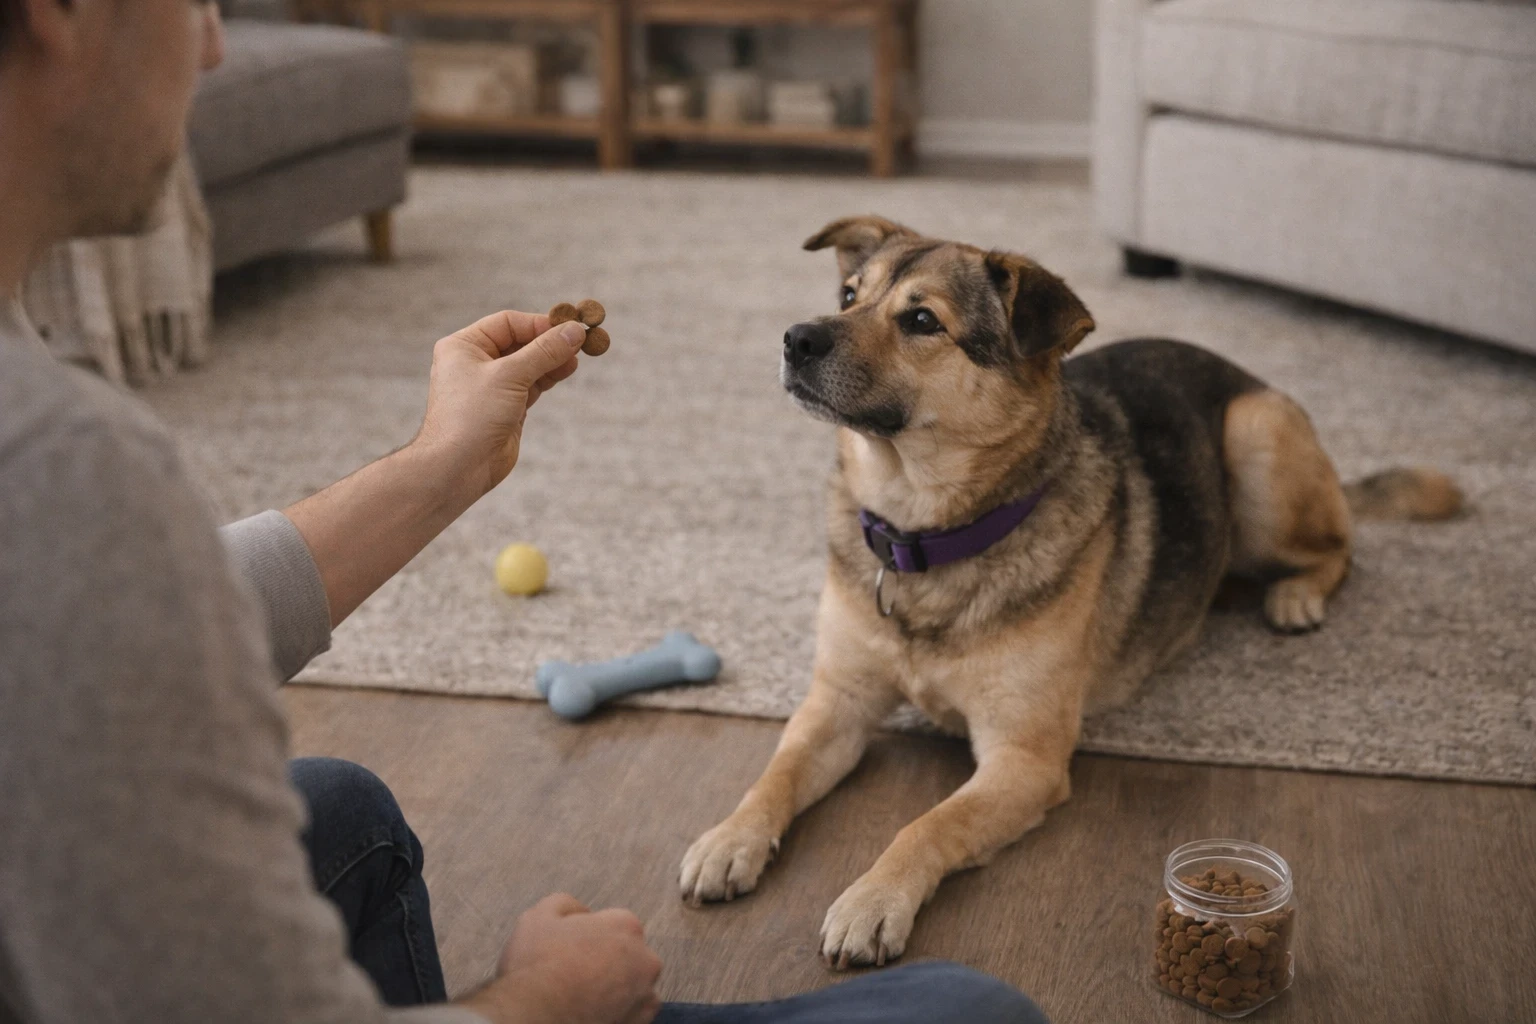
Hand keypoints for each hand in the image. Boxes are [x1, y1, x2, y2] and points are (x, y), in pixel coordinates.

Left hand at [412, 311, 587, 502]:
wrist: (458, 467)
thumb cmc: (472, 416)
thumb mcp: (510, 375)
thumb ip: (544, 352)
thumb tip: (575, 331)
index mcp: (464, 346)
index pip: (508, 323)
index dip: (539, 324)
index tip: (569, 326)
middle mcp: (476, 363)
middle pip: (521, 342)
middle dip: (550, 342)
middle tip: (580, 340)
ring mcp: (492, 387)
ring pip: (529, 364)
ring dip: (553, 359)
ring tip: (578, 356)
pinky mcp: (507, 407)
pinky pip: (532, 385)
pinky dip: (549, 377)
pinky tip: (567, 369)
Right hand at [459, 894, 662, 1023]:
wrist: (536, 1017)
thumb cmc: (537, 966)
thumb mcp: (540, 915)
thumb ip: (567, 904)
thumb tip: (581, 912)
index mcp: (625, 925)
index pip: (613, 924)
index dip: (589, 935)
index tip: (571, 948)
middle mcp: (645, 958)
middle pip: (628, 953)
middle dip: (607, 959)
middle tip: (576, 972)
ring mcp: (645, 994)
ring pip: (634, 984)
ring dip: (616, 986)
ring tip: (583, 994)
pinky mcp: (640, 1022)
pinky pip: (633, 1012)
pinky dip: (618, 1010)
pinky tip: (593, 1009)